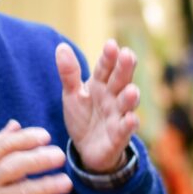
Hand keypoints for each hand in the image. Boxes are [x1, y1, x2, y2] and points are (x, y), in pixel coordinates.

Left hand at [56, 40, 139, 172]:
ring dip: (131, 97)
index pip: (105, 67)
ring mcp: (118, 115)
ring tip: (131, 90)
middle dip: (125, 69)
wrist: (86, 149)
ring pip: (126, 103)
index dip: (109, 57)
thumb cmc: (83, 117)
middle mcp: (113, 97)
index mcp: (101, 84)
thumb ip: (69, 72)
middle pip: (120, 80)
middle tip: (128, 55)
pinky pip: (125, 129)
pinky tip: (131, 119)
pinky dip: (129, 124)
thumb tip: (61, 46)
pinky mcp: (119, 136)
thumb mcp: (72, 94)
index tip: (111, 44)